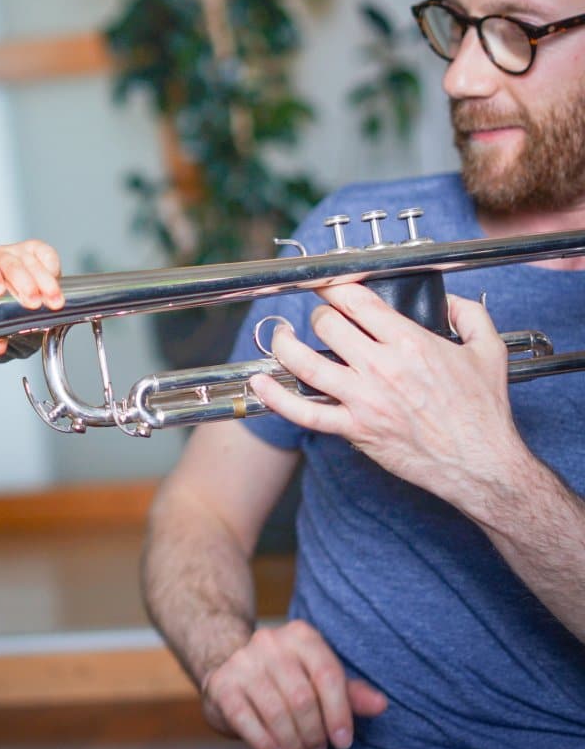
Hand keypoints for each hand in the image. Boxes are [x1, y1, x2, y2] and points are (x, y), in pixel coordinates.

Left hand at [0, 240, 63, 354]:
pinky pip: (46, 254)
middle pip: (10, 266)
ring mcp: (20, 252)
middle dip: (24, 284)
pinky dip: (52, 267)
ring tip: (53, 300)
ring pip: (31, 262)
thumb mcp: (1, 319)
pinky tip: (57, 279)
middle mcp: (0, 258)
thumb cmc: (7, 304)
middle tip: (33, 302)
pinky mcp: (38, 249)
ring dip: (44, 282)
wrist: (25, 294)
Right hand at [201, 619, 386, 748]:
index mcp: (300, 635)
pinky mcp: (222, 683)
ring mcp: (242, 660)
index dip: (339, 714)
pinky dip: (265, 744)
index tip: (343, 742)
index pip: (327, 674)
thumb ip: (349, 692)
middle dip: (314, 735)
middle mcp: (269, 641)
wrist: (232, 672)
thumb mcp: (319, 680)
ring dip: (293, 744)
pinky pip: (246, 719)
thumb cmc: (287, 680)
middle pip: (302, 698)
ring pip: (276, 711)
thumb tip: (381, 704)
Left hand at [250, 284, 521, 504]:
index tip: (329, 283)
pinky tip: (260, 384)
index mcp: (409, 342)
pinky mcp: (354, 429)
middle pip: (327, 324)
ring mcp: (363, 399)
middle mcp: (380, 367)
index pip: (356, 300)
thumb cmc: (484, 412)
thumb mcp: (489, 351)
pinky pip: (304, 413)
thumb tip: (450, 301)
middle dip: (320, 314)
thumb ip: (470, 315)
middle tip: (323, 316)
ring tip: (282, 336)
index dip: (336, 285)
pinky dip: (276, 398)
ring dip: (285, 345)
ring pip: (306, 362)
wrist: (482, 465)